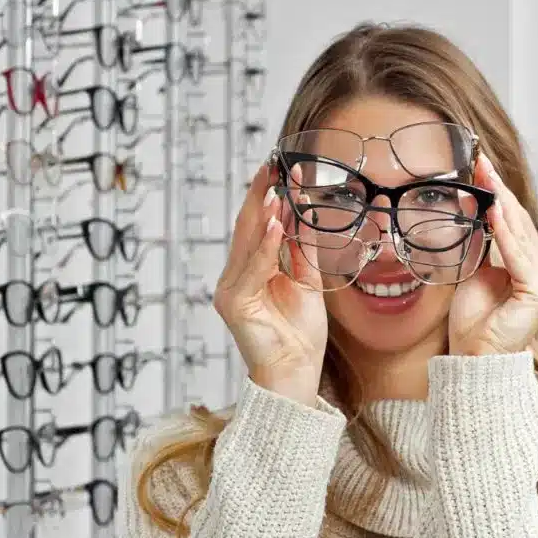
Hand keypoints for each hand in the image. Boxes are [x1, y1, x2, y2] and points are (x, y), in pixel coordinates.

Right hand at [212, 164, 327, 404]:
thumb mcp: (307, 282)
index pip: (258, 227)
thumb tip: (303, 214)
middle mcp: (236, 277)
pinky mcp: (234, 304)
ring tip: (276, 189)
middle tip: (272, 166)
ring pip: (248, 243)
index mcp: (251, 271)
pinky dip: (265, 245)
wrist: (296, 371)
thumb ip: (302, 251)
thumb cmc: (300, 333)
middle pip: (247, 228)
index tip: (281, 171)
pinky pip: (253, 268)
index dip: (268, 198)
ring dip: (264, 214)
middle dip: (261, 195)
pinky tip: (277, 225)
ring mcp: (231, 289)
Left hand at [448, 154, 537, 356]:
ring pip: (519, 234)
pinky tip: (492, 208)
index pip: (514, 223)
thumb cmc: (475, 323)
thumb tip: (474, 210)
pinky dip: (503, 231)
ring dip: (499, 201)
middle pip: (518, 223)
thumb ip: (482, 245)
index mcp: (533, 269)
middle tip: (480, 160)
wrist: (475, 359)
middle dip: (498, 189)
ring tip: (484, 175)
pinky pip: (517, 255)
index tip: (481, 166)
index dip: (498, 193)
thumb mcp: (476, 272)